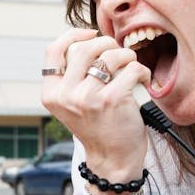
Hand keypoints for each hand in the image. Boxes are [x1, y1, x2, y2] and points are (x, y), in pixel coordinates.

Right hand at [41, 28, 150, 178]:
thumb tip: (90, 40)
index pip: (53, 50)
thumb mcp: (73, 104)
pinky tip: (142, 81)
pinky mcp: (111, 100)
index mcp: (51, 94)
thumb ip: (74, 77)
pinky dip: (142, 72)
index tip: (90, 34)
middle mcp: (65, 95)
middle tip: (117, 52)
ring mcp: (87, 98)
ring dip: (126, 56)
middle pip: (84, 48)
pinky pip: (132, 69)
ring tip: (131, 66)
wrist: (112, 160)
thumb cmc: (98, 127)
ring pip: (110, 55)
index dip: (73, 35)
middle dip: (106, 43)